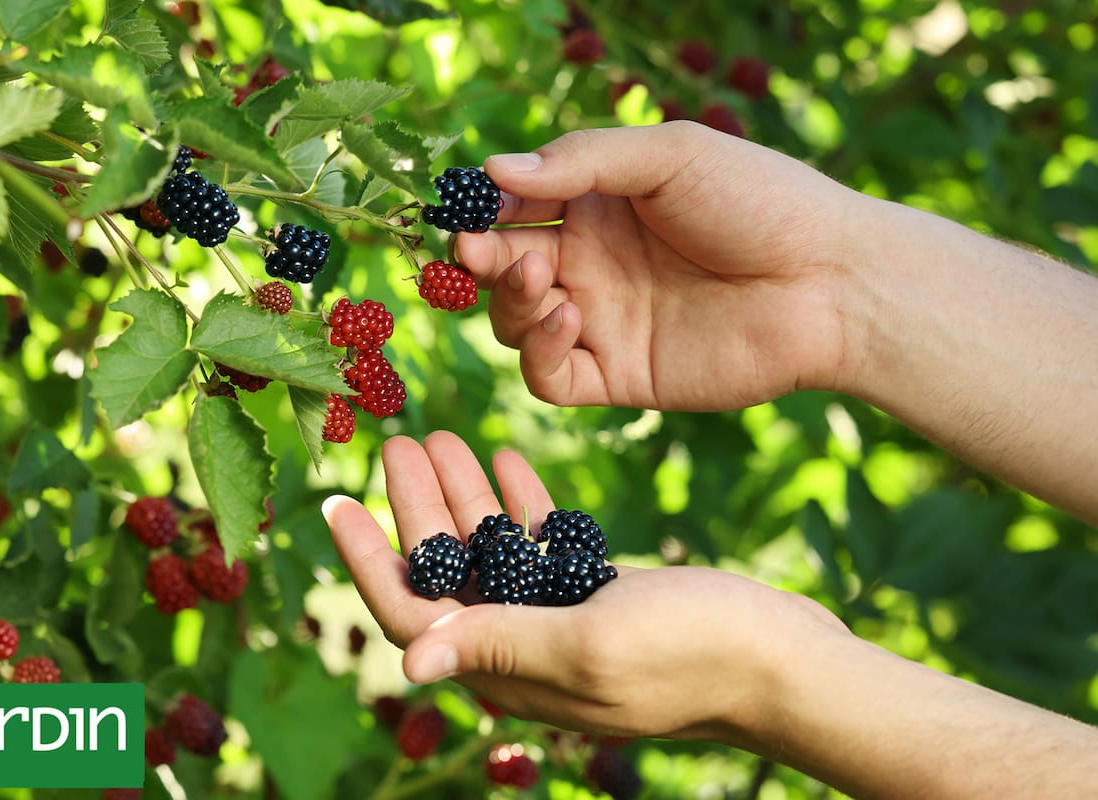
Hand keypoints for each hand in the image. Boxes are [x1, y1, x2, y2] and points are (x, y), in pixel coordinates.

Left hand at [322, 430, 846, 738]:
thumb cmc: (695, 655)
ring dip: (462, 495)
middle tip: (395, 439)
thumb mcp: (589, 645)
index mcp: (510, 673)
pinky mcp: (597, 593)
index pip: (413, 618)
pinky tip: (503, 456)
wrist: (786, 659)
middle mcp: (525, 649)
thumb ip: (499, 646)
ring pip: (490, 551)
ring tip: (440, 432)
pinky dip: (518, 501)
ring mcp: (561, 619)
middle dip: (415, 508)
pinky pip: (539, 544)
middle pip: (446, 574)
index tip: (336, 500)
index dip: (369, 562)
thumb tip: (408, 666)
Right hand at [455, 122, 860, 410]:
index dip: (483, 206)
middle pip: (504, 266)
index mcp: (600, 204)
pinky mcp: (620, 375)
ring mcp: (604, 321)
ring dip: (510, 301)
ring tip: (537, 278)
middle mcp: (593, 263)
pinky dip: (540, 352)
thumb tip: (493, 170)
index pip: (516, 206)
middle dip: (480, 257)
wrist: (830, 282)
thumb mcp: (670, 156)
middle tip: (475, 248)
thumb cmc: (760, 202)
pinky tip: (568, 318)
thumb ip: (582, 162)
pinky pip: (551, 377)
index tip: (465, 204)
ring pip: (516, 322)